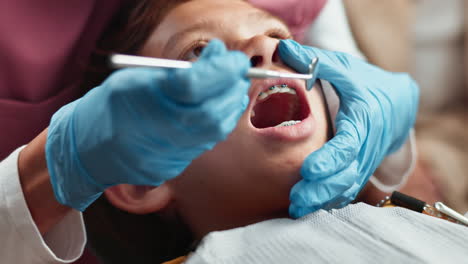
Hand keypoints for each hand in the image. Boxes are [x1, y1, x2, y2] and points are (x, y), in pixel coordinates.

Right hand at [46, 40, 250, 210]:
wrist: (88, 148)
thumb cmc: (112, 106)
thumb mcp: (138, 76)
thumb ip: (181, 69)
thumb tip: (218, 54)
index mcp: (142, 102)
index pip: (194, 86)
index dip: (222, 70)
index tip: (236, 60)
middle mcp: (155, 133)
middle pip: (211, 114)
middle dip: (232, 90)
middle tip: (238, 73)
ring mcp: (165, 155)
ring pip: (214, 132)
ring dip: (230, 106)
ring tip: (231, 88)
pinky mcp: (172, 167)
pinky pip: (205, 143)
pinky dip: (219, 123)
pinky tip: (218, 109)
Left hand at [278, 39, 418, 217]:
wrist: (397, 103)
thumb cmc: (366, 84)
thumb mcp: (345, 68)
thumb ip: (316, 62)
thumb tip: (284, 49)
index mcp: (363, 119)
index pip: (348, 144)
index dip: (330, 160)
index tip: (308, 171)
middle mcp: (366, 145)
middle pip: (346, 174)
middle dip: (321, 190)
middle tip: (296, 200)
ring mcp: (365, 160)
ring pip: (347, 186)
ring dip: (323, 199)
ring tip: (297, 208)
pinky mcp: (361, 169)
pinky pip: (348, 188)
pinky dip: (331, 199)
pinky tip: (311, 207)